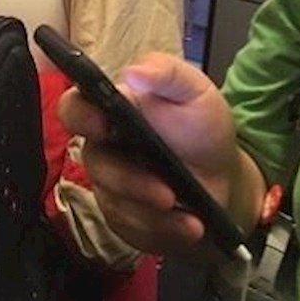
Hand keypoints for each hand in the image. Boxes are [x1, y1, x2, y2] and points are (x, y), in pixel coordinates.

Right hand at [57, 52, 241, 256]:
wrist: (224, 177)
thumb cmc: (202, 126)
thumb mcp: (195, 90)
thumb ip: (168, 73)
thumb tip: (134, 72)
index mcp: (113, 107)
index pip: (75, 107)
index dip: (79, 115)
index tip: (103, 125)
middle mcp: (104, 145)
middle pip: (94, 162)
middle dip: (128, 179)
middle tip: (165, 191)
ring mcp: (110, 183)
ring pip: (113, 199)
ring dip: (150, 207)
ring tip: (185, 208)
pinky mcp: (122, 215)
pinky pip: (130, 225)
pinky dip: (163, 228)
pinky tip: (189, 224)